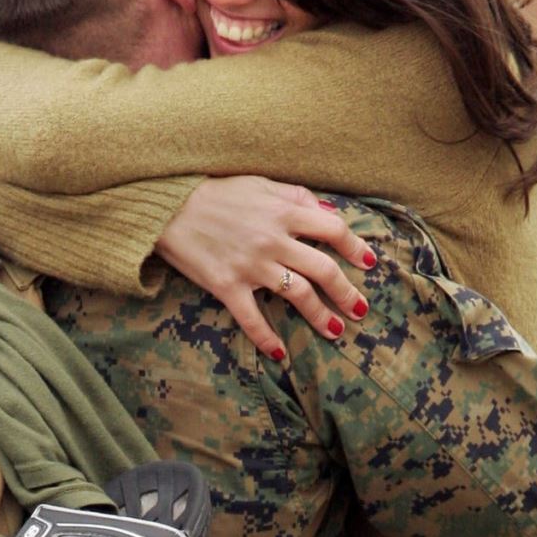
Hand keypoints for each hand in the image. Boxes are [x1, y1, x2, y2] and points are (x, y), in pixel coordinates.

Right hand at [154, 178, 375, 359]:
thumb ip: (296, 196)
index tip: (368, 262)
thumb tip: (328, 212)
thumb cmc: (215, 193)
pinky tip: (280, 354)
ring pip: (298, 295)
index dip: (355, 246)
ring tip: (335, 332)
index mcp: (284, 211)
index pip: (332, 230)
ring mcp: (251, 266)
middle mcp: (273, 240)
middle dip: (347, 292)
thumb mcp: (260, 183)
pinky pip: (252, 318)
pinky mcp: (227, 287)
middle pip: (323, 269)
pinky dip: (267, 338)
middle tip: (360, 309)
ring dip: (320, 317)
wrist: (168, 207)